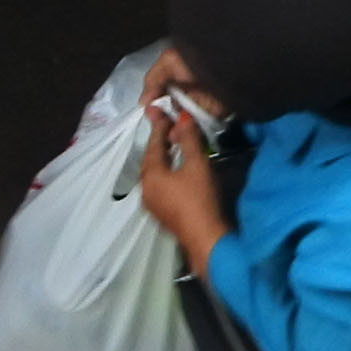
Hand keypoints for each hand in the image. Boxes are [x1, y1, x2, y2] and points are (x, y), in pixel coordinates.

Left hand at [137, 91, 228, 259]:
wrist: (205, 239)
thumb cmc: (200, 199)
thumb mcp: (197, 165)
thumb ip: (188, 139)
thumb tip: (182, 116)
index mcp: (150, 175)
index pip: (153, 145)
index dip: (160, 127)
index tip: (163, 112)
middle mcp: (144, 189)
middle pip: (150, 160)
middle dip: (158, 144)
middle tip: (168, 129)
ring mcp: (151, 205)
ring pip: (153, 175)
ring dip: (162, 160)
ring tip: (173, 149)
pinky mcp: (161, 215)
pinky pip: (159, 187)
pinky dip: (166, 175)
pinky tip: (176, 173)